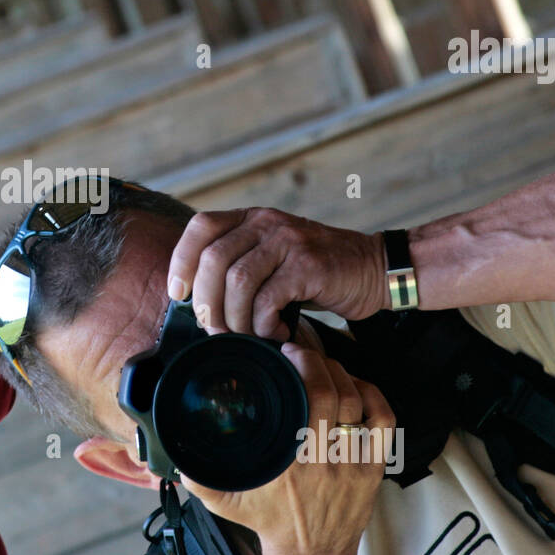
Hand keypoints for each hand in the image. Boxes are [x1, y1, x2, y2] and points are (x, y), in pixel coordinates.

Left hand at [168, 208, 388, 339]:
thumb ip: (240, 267)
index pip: (201, 227)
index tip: (178, 293)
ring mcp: (289, 241)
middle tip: (216, 330)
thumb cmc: (317, 275)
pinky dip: (265, 324)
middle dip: (207, 302)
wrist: (376, 269)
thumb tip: (197, 303)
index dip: (182, 260)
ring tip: (247, 335)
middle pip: (213, 259)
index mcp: (253, 218)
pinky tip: (278, 331)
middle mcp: (267, 223)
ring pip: (237, 281)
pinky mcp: (309, 265)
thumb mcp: (273, 259)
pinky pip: (268, 299)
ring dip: (235, 318)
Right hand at [179, 343, 393, 554]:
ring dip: (342, 374)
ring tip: (324, 366)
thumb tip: (174, 450)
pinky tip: (355, 386)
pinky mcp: (373, 468)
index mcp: (293, 461)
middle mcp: (326, 459)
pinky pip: (384, 421)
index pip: (310, 397)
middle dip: (319, 361)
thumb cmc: (269, 523)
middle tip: (302, 353)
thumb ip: (197, 476)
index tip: (287, 352)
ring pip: (359, 401)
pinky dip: (373, 395)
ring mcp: (354, 463)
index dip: (303, 365)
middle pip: (335, 392)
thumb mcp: (225, 502)